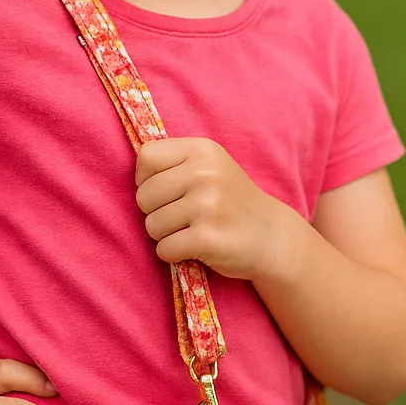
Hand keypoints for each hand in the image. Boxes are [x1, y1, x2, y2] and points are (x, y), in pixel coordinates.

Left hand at [134, 137, 293, 280]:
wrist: (271, 236)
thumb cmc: (231, 201)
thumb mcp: (211, 167)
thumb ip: (175, 163)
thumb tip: (134, 175)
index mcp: (202, 150)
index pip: (146, 157)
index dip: (146, 178)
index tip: (166, 191)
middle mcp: (205, 173)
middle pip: (144, 196)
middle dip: (155, 212)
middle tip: (183, 217)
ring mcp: (207, 205)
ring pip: (151, 225)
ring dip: (166, 235)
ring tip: (192, 231)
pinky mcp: (207, 238)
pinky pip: (164, 249)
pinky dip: (173, 254)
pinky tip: (195, 247)